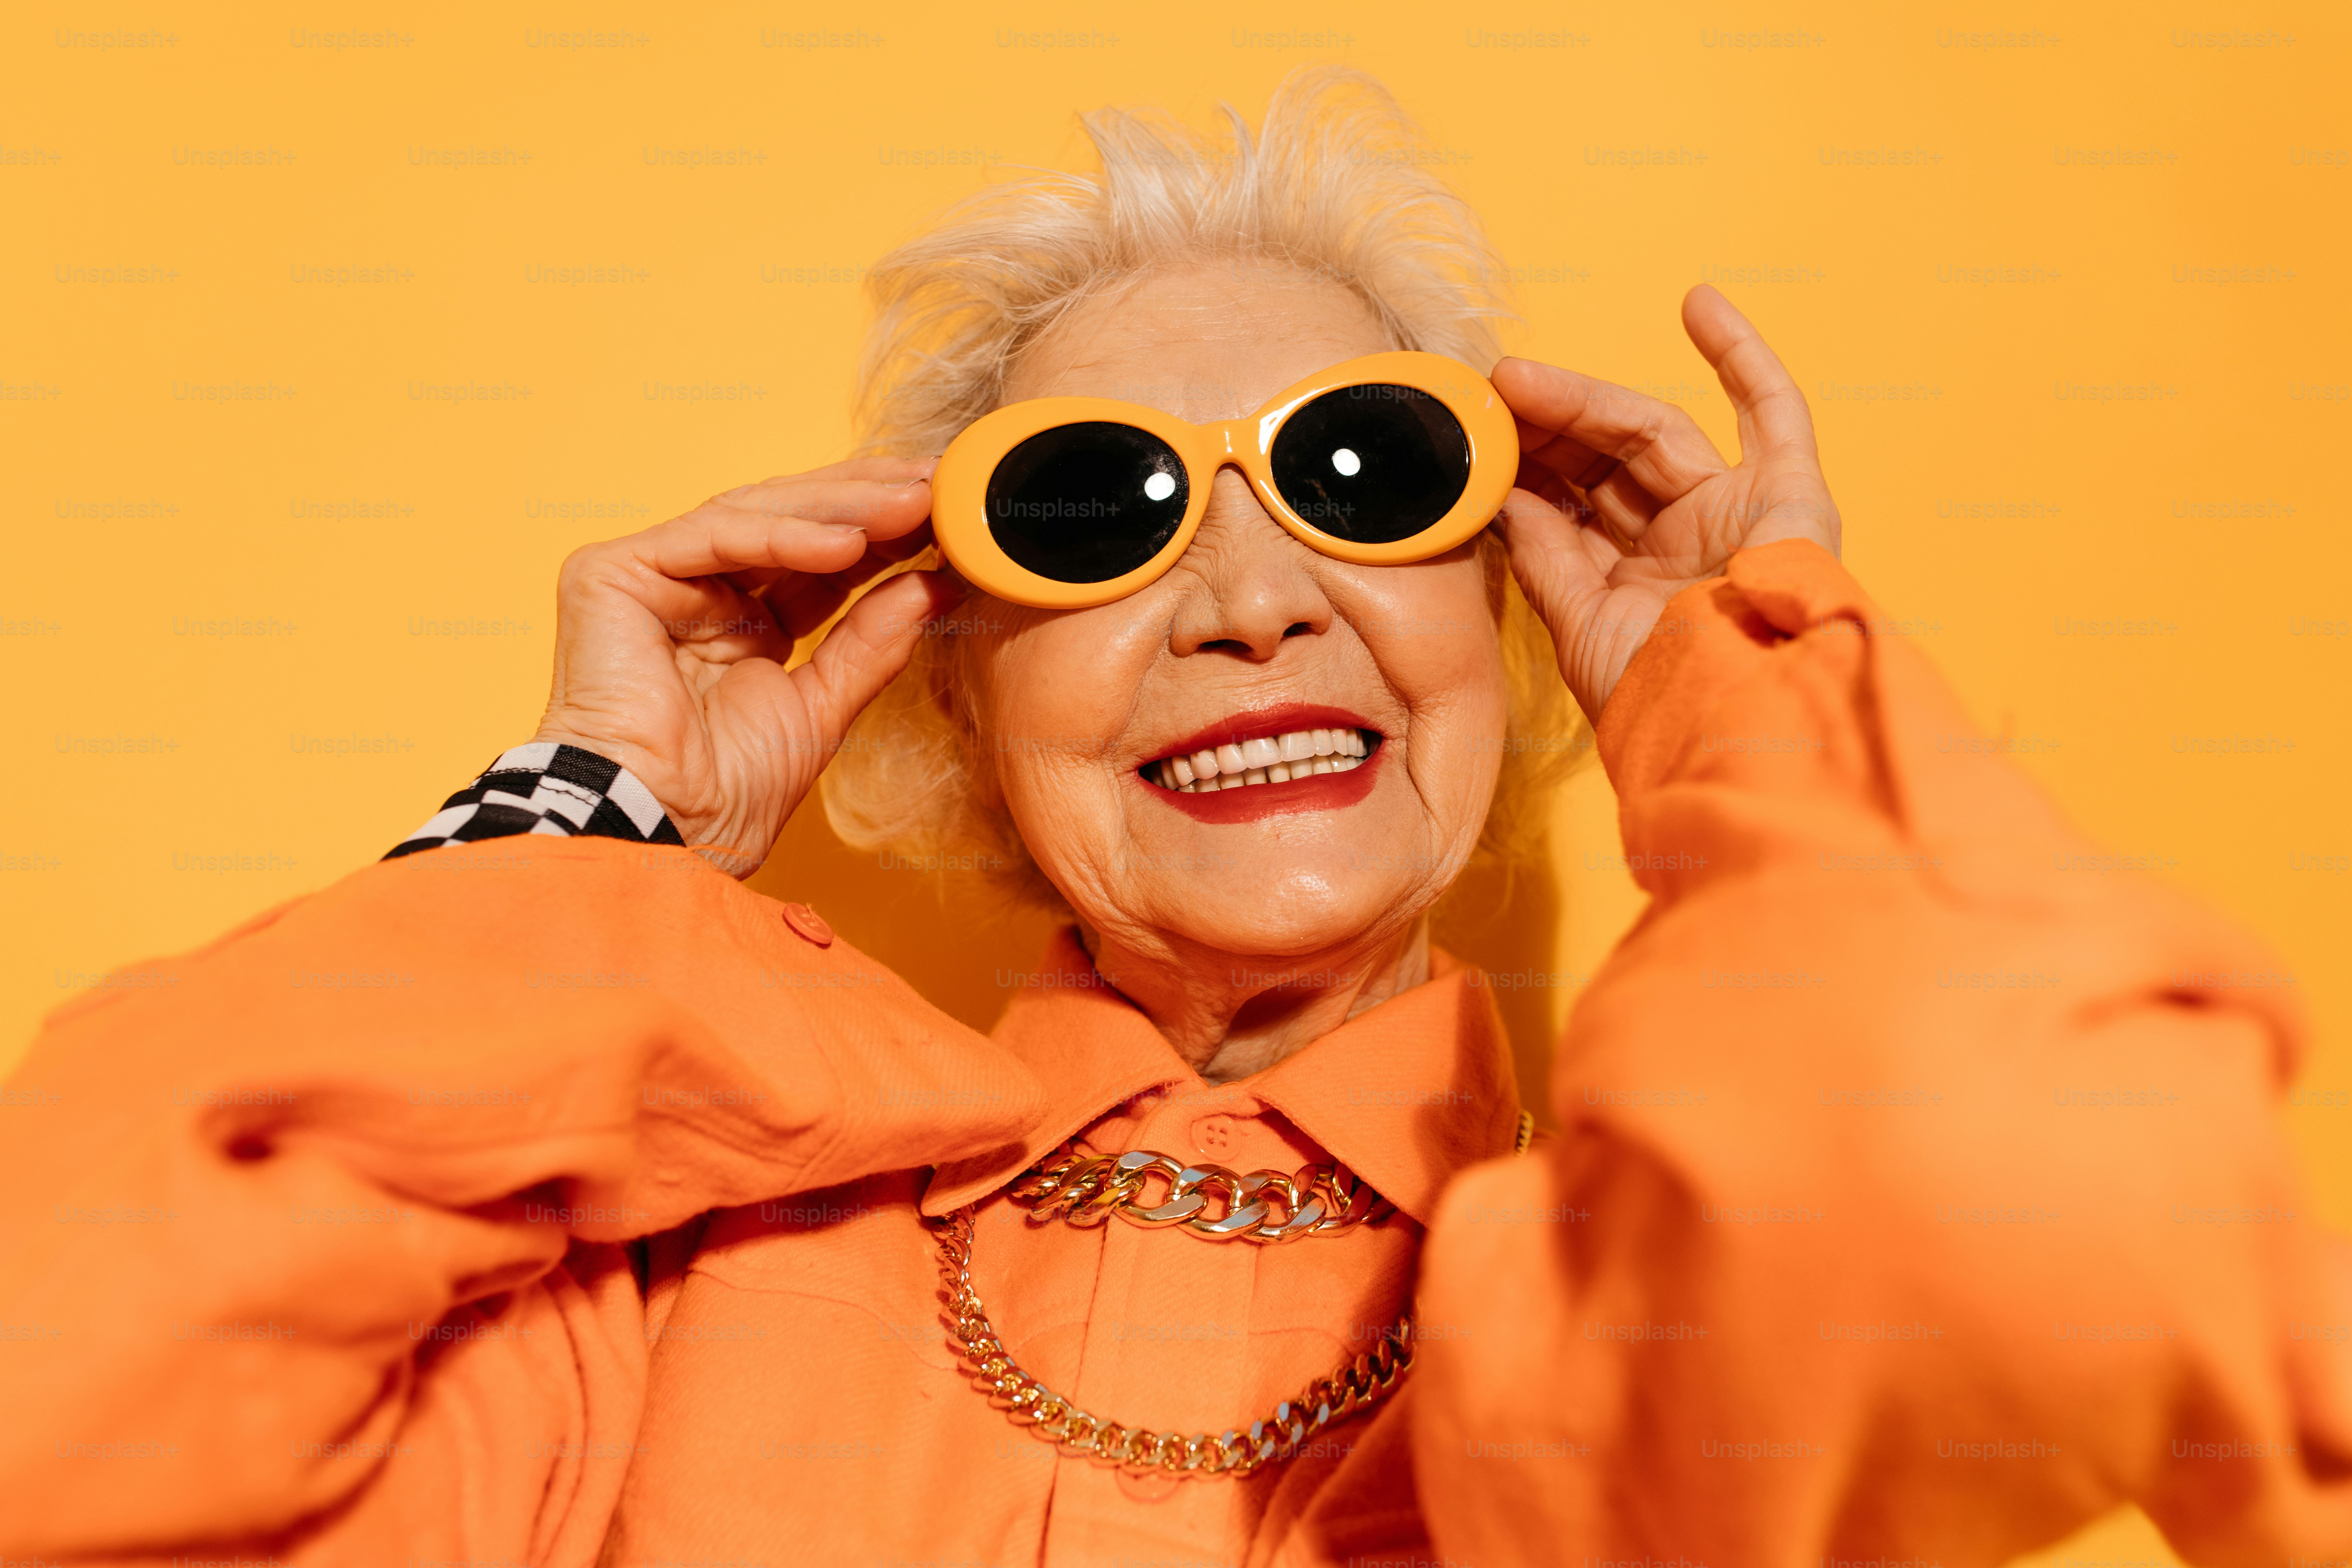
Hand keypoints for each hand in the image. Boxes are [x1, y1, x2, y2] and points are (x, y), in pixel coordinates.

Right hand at [531, 456, 957, 875]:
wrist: (660, 833)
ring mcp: (653, 578)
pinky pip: (714, 537)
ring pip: (756, 516)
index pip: (817, 559)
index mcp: (740, 624)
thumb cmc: (723, 793)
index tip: (947, 513)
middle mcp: (696, 592)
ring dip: (840, 508)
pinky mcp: (613, 572)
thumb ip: (873, 643)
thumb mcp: (823, 706)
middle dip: (867, 503)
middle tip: (937, 486)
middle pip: (790, 525)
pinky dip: (783, 536)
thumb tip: (936, 585)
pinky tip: (848, 542)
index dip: (883, 533)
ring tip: (911, 503)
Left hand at [1490, 284, 1841, 718]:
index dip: (1525, 468)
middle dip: (1546, 428)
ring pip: (1656, 433)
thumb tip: (1500, 495)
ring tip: (1520, 377)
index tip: (1476, 437)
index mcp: (1635, 584)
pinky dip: (1742, 354)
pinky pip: (1774, 411)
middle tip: (1489, 396)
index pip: (1572, 506)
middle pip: (1606, 463)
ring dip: (1589, 399)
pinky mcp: (1790, 497)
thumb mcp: (1579, 626)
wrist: (1736, 726)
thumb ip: (1543, 556)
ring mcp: (1738, 515)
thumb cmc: (1661, 699)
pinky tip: (1696, 303)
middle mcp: (1685, 545)